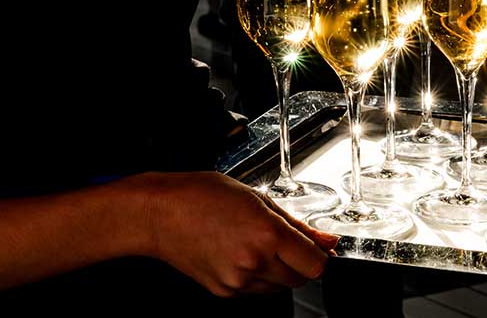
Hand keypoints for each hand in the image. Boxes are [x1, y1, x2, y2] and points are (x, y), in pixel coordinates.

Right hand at [137, 172, 338, 296]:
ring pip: (279, 286)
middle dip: (301, 261)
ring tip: (256, 242)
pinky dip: (258, 276)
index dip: (321, 256)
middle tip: (285, 240)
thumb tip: (325, 240)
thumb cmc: (204, 196)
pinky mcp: (224, 291)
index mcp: (266, 234)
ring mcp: (237, 281)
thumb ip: (296, 224)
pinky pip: (256, 290)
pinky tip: (242, 253)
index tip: (319, 247)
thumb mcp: (258, 199)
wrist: (160, 214)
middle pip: (300, 278)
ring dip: (279, 269)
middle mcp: (253, 262)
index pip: (315, 264)